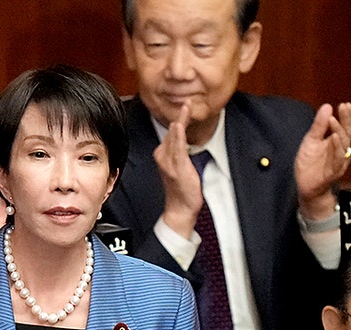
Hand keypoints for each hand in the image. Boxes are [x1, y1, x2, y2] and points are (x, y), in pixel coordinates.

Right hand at [152, 104, 203, 238]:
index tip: (187, 105)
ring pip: (174, 136)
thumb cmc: (180, 189)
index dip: (180, 118)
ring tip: (186, 106)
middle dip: (180, 115)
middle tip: (188, 100)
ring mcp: (168, 162)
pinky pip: (177, 149)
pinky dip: (177, 136)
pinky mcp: (176, 167)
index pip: (172, 132)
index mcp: (162, 155)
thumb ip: (179, 152)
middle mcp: (162, 156)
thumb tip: (184, 142)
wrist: (179, 208)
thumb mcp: (178, 167)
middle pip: (172, 131)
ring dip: (180, 120)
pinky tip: (178, 126)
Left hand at [294, 102, 350, 220]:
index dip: (348, 116)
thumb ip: (319, 125)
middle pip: (348, 133)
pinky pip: (338, 159)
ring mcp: (339, 162)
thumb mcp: (311, 140)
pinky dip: (337, 149)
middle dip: (347, 120)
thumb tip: (327, 106)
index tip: (345, 104)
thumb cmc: (310, 163)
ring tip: (334, 120)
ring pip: (344, 145)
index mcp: (337, 142)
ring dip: (340, 132)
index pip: (347, 127)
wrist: (305, 185)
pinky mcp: (333, 172)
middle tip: (343, 107)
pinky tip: (333, 138)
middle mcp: (341, 151)